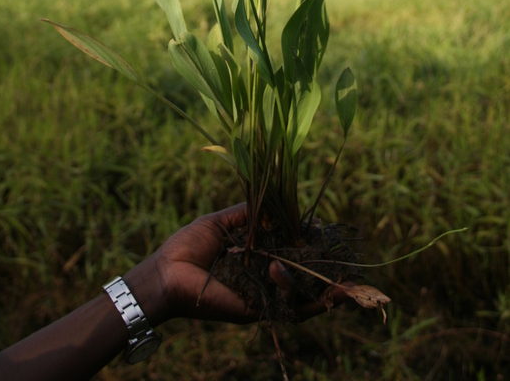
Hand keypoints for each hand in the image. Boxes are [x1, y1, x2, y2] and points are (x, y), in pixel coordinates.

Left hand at [125, 203, 348, 326]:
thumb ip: (250, 213)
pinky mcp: (253, 311)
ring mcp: (261, 297)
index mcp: (258, 258)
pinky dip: (291, 292)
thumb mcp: (222, 222)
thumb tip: (279, 205)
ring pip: (301, 299)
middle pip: (306, 283)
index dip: (312, 247)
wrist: (165, 274)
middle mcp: (264, 280)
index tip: (323, 232)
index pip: (294, 255)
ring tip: (336, 281)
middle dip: (333, 280)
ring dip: (322, 290)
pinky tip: (285, 270)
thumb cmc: (188, 247)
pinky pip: (282, 308)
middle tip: (352, 272)